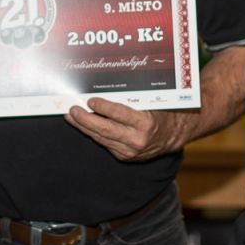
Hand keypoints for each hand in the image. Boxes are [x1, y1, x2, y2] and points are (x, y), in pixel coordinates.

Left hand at [64, 97, 187, 160]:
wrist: (173, 135)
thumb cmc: (161, 112)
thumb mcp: (151, 102)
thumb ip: (131, 99)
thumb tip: (105, 88)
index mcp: (145, 123)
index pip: (120, 114)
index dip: (103, 107)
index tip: (91, 100)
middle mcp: (137, 139)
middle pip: (106, 129)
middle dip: (86, 120)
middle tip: (73, 110)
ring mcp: (130, 151)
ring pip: (102, 138)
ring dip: (84, 128)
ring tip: (71, 117)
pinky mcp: (125, 156)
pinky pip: (105, 143)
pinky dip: (94, 134)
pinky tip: (83, 126)